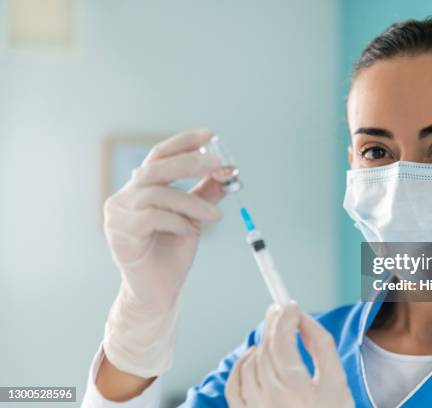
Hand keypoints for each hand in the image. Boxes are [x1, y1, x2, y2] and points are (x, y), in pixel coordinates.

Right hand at [102, 129, 226, 377]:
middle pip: (156, 167)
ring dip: (192, 202)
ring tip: (216, 217)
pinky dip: (177, 222)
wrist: (157, 293)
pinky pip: (153, 218)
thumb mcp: (193, 218)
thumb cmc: (172, 253)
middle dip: (190, 162)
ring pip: (158, 194)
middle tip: (220, 164)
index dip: (183, 143)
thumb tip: (227, 173)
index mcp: (141, 189)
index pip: (159, 156)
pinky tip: (190, 233)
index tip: (209, 134)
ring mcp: (118, 215)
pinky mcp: (120, 234)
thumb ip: (204, 194)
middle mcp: (125, 197)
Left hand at [226, 304, 354, 407]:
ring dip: (262, 345)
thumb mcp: (337, 382)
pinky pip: (234, 383)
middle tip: (282, 312)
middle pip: (265, 348)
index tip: (290, 306)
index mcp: (297, 391)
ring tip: (277, 341)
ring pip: (250, 362)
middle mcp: (271, 401)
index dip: (284, 318)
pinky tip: (256, 359)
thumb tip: (303, 318)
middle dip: (274, 326)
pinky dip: (243, 365)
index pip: (281, 341)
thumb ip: (321, 345)